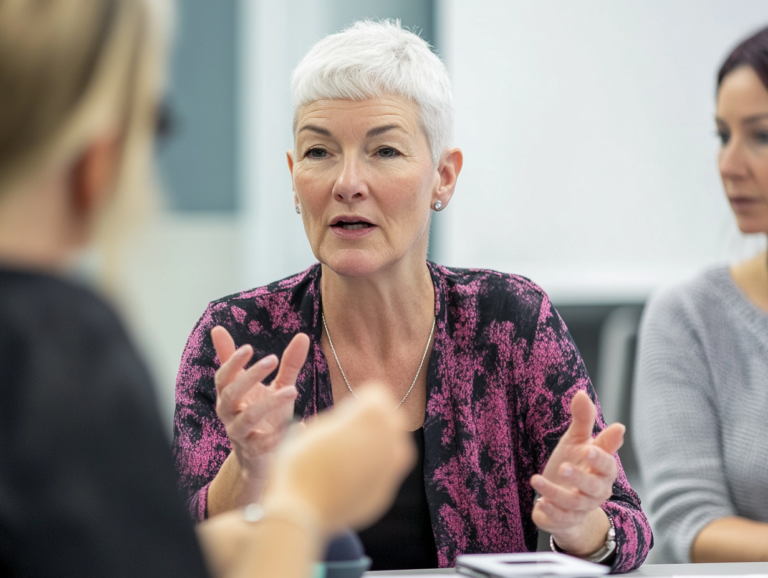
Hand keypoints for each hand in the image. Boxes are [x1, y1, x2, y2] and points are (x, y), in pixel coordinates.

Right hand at [212, 326, 309, 487]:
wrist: (262, 459)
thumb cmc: (268, 417)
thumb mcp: (277, 387)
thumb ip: (287, 364)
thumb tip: (303, 335)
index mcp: (231, 396)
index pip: (223, 376)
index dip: (232, 361)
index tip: (249, 347)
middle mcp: (230, 415)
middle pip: (230, 393)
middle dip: (250, 375)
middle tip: (273, 359)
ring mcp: (240, 434)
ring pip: (247, 418)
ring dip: (268, 403)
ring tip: (292, 390)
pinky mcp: (254, 453)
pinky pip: (264, 444)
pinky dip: (282, 435)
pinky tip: (301, 425)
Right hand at [264, 384, 414, 535]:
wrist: (302, 509)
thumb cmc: (302, 461)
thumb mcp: (318, 426)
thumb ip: (343, 418)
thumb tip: (349, 421)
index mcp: (373, 414)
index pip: (376, 394)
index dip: (358, 401)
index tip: (343, 411)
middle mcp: (391, 438)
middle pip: (391, 418)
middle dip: (374, 420)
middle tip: (349, 430)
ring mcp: (393, 467)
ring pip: (394, 445)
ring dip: (379, 444)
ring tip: (350, 453)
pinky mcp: (387, 491)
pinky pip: (385, 472)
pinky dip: (373, 470)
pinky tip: (350, 477)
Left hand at [530, 390, 623, 555]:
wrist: (566, 503)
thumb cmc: (575, 466)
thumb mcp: (576, 441)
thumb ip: (582, 420)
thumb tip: (581, 393)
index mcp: (601, 471)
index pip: (607, 465)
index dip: (601, 457)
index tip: (593, 447)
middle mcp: (595, 491)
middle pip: (594, 487)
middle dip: (580, 477)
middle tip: (565, 466)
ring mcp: (580, 507)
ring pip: (573, 503)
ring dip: (555, 493)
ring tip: (536, 479)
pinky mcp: (565, 519)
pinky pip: (561, 518)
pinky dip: (551, 511)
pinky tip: (539, 501)